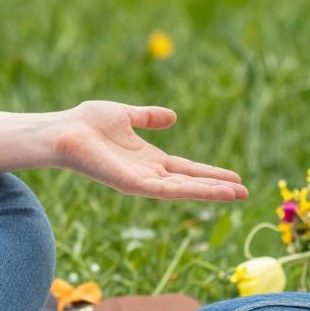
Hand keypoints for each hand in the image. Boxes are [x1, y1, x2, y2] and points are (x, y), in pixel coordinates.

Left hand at [50, 102, 247, 202]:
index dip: (209, 173)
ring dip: (210, 192)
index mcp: (148, 159)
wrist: (64, 130)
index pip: (186, 169)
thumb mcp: (126, 115)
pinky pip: (167, 190)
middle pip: (190, 183)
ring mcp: (141, 182)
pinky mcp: (133, 185)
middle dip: (216, 188)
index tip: (234, 178)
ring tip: (237, 195)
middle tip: (245, 194)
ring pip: (183, 190)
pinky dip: (191, 191)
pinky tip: (210, 191)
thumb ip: (148, 117)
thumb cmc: (87, 123)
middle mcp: (148, 174)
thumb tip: (172, 116)